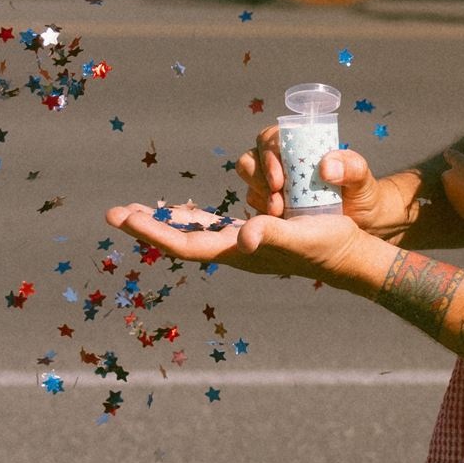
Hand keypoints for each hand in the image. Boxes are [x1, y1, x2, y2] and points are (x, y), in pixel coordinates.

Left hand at [105, 198, 366, 279]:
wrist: (349, 253)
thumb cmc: (326, 246)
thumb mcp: (300, 237)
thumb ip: (273, 235)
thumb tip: (245, 236)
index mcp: (238, 252)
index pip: (185, 244)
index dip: (154, 231)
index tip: (125, 216)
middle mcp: (233, 249)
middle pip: (181, 238)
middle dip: (148, 225)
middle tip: (114, 213)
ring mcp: (242, 243)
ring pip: (193, 231)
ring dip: (165, 220)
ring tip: (138, 209)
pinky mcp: (254, 233)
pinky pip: (213, 224)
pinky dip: (193, 216)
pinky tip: (185, 210)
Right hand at [239, 133, 391, 228]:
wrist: (361, 222)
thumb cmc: (360, 193)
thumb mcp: (361, 178)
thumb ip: (352, 166)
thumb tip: (326, 167)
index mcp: (298, 145)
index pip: (271, 138)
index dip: (269, 155)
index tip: (280, 179)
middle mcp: (280, 162)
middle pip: (251, 159)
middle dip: (259, 178)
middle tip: (278, 201)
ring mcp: (271, 184)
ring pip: (250, 183)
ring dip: (259, 197)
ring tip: (280, 212)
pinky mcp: (268, 206)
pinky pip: (253, 206)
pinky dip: (261, 214)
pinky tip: (278, 223)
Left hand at [440, 146, 463, 223]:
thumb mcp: (463, 162)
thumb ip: (453, 156)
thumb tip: (446, 152)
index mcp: (447, 180)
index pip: (447, 174)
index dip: (454, 171)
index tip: (462, 170)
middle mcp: (449, 195)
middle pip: (453, 188)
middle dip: (460, 185)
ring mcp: (458, 207)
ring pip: (461, 199)